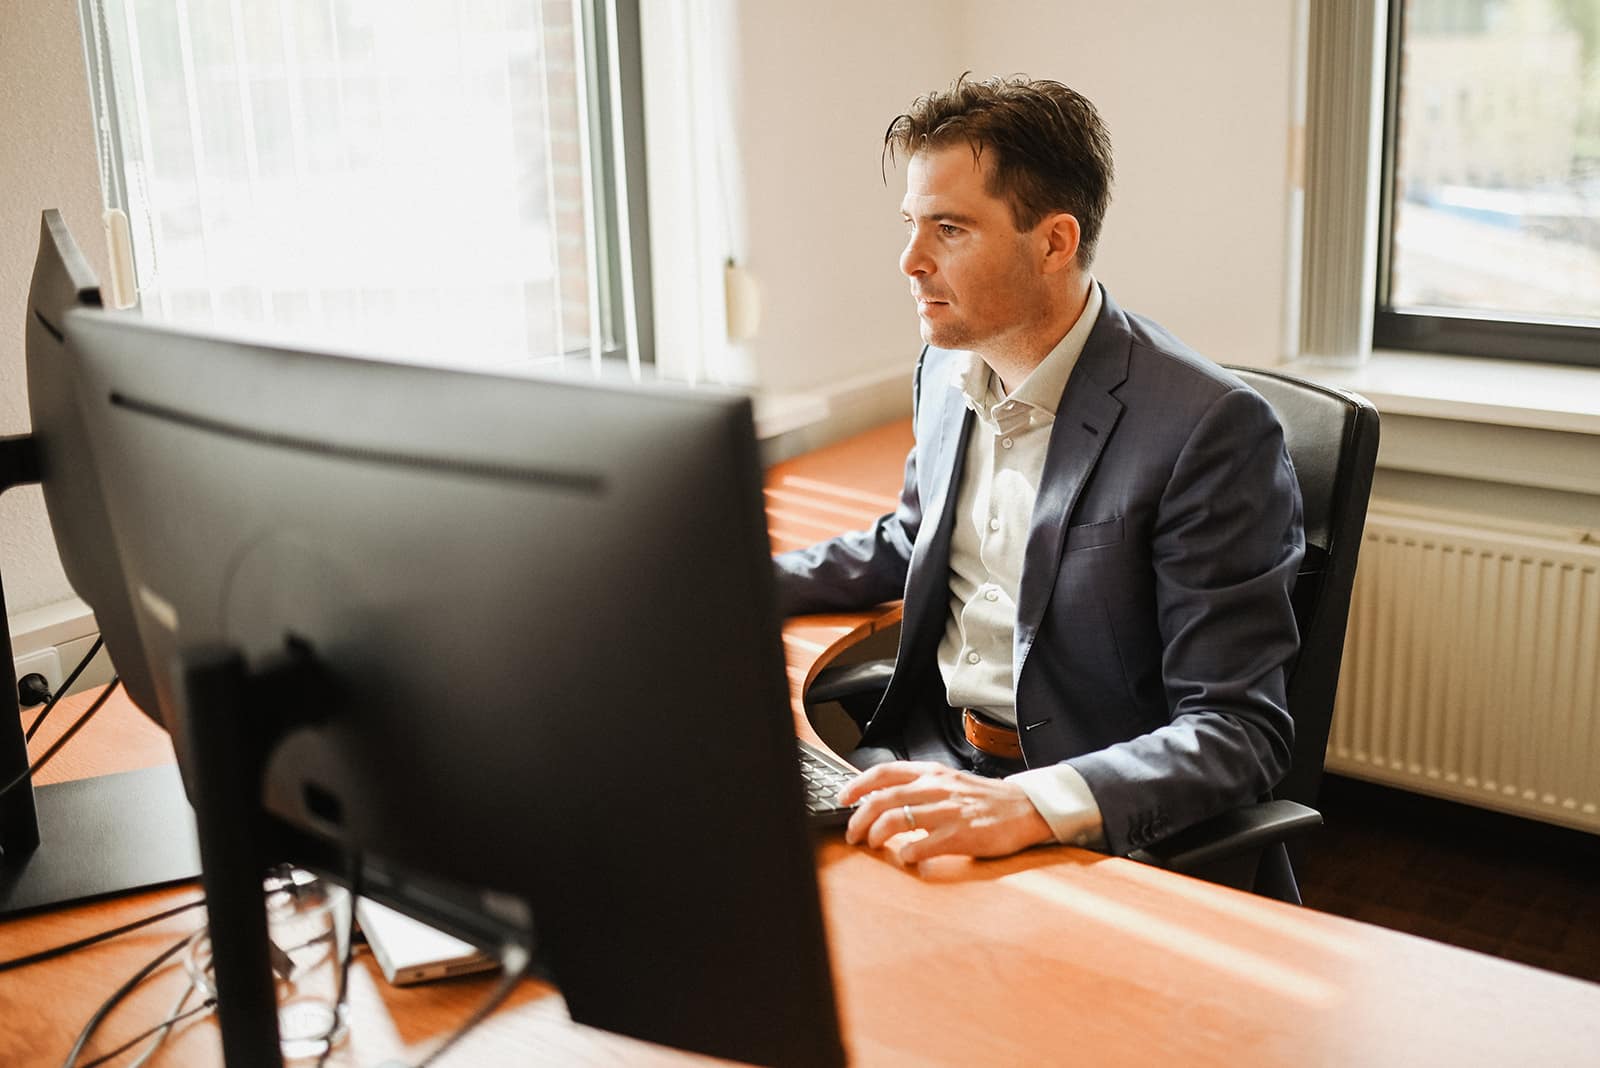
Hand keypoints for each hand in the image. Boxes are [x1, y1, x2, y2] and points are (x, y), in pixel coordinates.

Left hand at [838, 761, 1053, 862]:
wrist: (1024, 808)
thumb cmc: (984, 799)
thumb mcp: (949, 782)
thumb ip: (920, 787)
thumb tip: (884, 799)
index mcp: (932, 773)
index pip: (885, 772)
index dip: (857, 784)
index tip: (842, 798)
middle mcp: (936, 788)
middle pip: (883, 799)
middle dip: (859, 818)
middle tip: (852, 833)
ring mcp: (948, 811)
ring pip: (896, 820)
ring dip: (876, 835)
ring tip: (874, 845)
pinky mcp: (960, 835)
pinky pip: (921, 847)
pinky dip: (907, 855)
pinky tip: (907, 858)